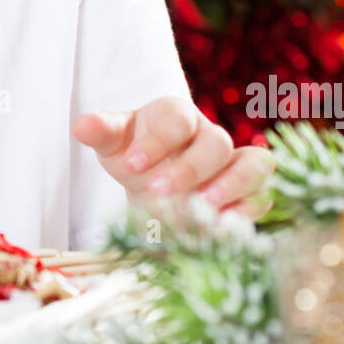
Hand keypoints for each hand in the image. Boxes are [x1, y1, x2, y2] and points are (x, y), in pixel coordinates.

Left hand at [72, 95, 275, 218]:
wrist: (154, 181)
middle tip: (158, 192)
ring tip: (202, 210)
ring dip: (232, 187)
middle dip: (190, 169)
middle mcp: (209, 135)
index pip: (177, 119)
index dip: (157, 142)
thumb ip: (100, 132)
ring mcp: (232, 163)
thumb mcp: (113, 143)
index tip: (130, 165)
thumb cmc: (134, 154)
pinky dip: (248, 211)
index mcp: (176, 115)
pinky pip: (262, 193)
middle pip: (216, 142)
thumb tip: (81, 125)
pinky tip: (220, 229)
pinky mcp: (247, 190)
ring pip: (252, 164)